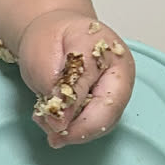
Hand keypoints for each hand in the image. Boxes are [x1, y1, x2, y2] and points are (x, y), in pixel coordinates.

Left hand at [16, 10, 134, 147]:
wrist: (54, 33)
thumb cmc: (52, 36)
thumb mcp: (47, 54)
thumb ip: (57, 86)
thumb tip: (61, 122)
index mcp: (112, 56)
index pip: (102, 96)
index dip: (78, 116)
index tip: (53, 122)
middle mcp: (120, 78)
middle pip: (107, 117)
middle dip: (76, 130)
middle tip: (49, 132)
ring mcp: (114, 94)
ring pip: (99, 126)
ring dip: (70, 131)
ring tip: (45, 118)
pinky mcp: (104, 106)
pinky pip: (91, 126)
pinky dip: (70, 128)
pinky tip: (51, 119)